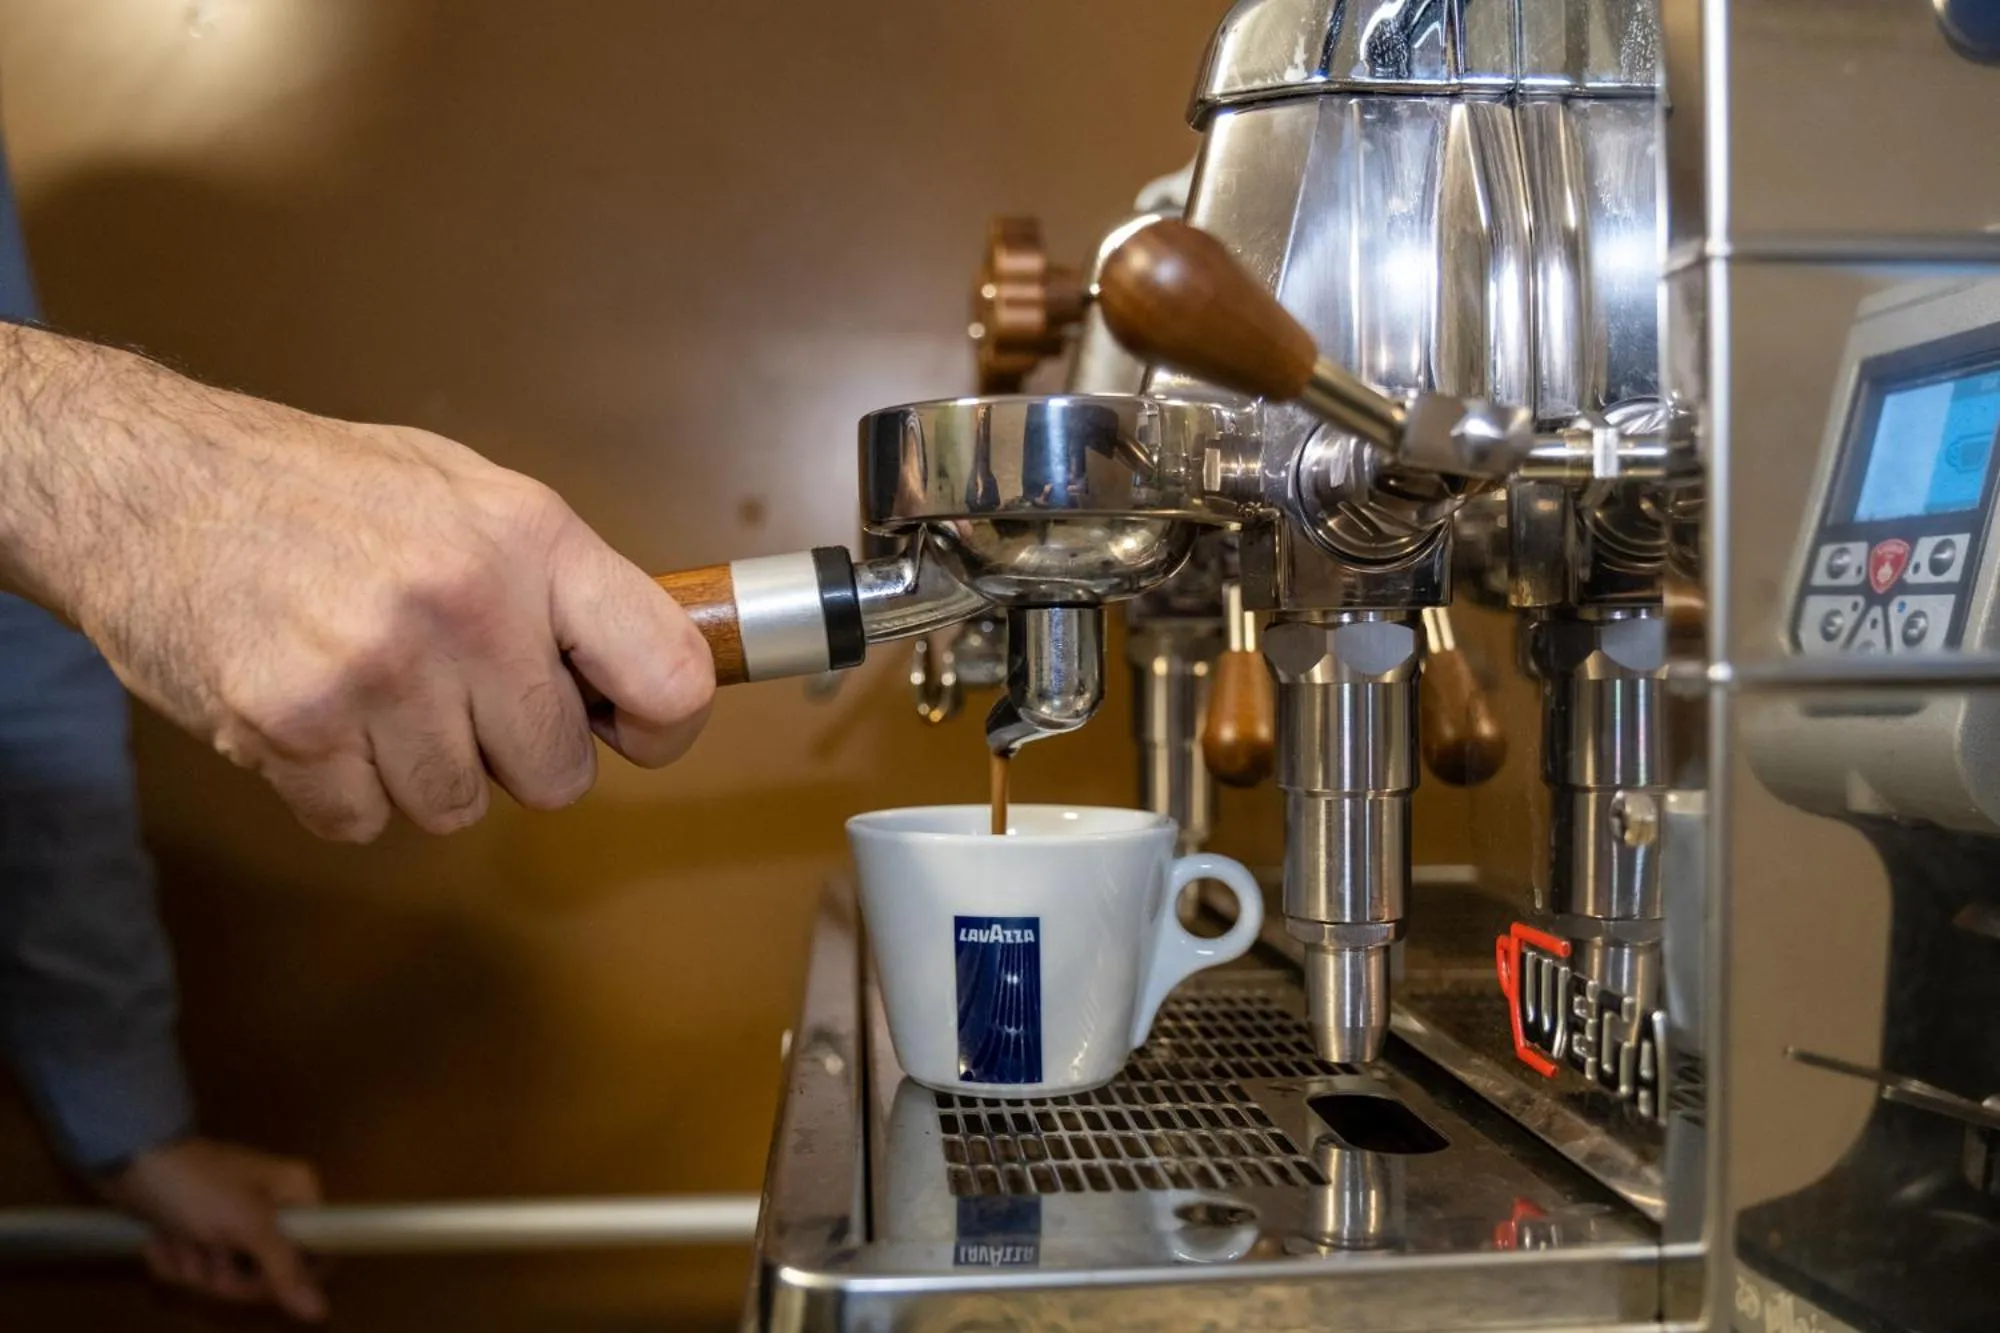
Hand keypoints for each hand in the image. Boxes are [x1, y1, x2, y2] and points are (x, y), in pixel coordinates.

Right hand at [0, 327, 714, 839]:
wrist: (144, 482)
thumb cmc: (317, 490)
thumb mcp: (466, 493)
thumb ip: (557, 584)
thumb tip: (638, 678)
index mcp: (529, 537)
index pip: (669, 675)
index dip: (663, 727)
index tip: (630, 731)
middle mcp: (464, 602)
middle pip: (558, 775)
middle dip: (514, 753)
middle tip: (455, 694)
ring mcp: (374, 669)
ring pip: (456, 807)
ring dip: (418, 770)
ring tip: (372, 688)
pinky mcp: (290, 726)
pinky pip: (362, 821)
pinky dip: (338, 787)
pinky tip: (314, 712)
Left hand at [99, 1137, 327, 1321]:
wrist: (133, 1160)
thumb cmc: (200, 1186)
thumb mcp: (248, 1225)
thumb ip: (285, 1269)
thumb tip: (322, 1313)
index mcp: (297, 1198)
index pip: (316, 1255)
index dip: (289, 1278)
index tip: (257, 1276)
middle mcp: (272, 1212)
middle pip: (265, 1276)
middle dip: (225, 1273)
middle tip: (208, 1251)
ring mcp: (233, 1225)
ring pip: (225, 1277)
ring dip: (193, 1266)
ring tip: (177, 1238)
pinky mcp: (199, 1233)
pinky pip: (196, 1268)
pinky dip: (174, 1260)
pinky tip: (161, 1240)